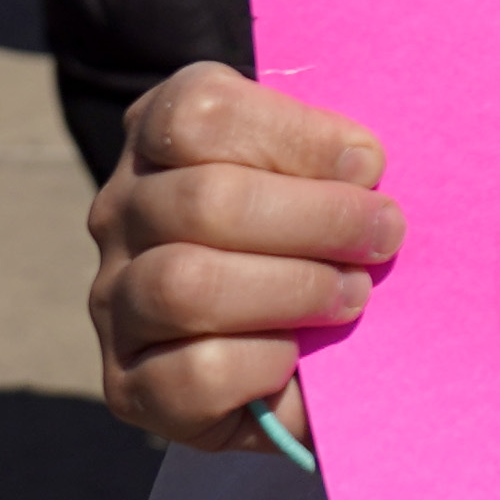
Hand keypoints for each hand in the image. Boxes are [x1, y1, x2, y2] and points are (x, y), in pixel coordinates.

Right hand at [90, 64, 402, 454]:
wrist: (286, 364)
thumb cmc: (316, 245)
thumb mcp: (325, 180)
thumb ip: (336, 159)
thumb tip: (362, 165)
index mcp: (162, 141)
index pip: (199, 112)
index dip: (296, 135)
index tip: (369, 164)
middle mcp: (122, 213)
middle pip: (204, 200)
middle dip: (318, 217)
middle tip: (383, 234)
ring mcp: (115, 301)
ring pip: (187, 284)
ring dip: (294, 288)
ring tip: (352, 295)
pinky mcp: (128, 386)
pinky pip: (193, 372)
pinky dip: (262, 362)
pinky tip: (295, 356)